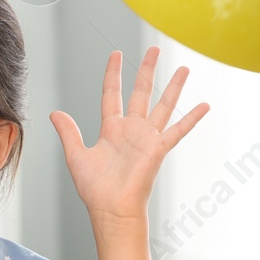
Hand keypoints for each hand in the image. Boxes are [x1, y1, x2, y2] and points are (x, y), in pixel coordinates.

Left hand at [49, 47, 208, 224]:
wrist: (111, 209)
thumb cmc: (95, 189)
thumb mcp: (76, 155)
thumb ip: (69, 132)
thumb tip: (54, 113)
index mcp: (111, 129)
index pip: (112, 94)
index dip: (113, 74)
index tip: (116, 54)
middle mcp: (131, 130)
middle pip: (141, 92)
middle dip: (146, 70)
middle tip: (153, 49)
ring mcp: (147, 138)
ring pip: (162, 105)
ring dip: (173, 86)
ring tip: (183, 67)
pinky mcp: (158, 149)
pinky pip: (178, 130)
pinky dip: (191, 118)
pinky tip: (205, 105)